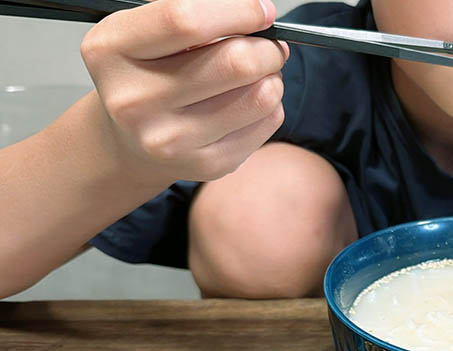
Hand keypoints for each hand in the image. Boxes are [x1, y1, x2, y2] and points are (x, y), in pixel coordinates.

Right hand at [80, 0, 288, 183]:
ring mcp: (172, 140)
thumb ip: (195, 16)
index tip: (263, 11)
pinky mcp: (207, 165)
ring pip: (261, 96)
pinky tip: (248, 101)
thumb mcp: (147, 32)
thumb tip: (259, 16)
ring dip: (273, 77)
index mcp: (111, 50)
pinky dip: (270, 104)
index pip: (186, 21)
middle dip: (267, 48)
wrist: (130, 140)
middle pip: (235, 62)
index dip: (238, 11)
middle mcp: (135, 101)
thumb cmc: (147, 72)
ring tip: (257, 73)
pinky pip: (267, 122)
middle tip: (269, 46)